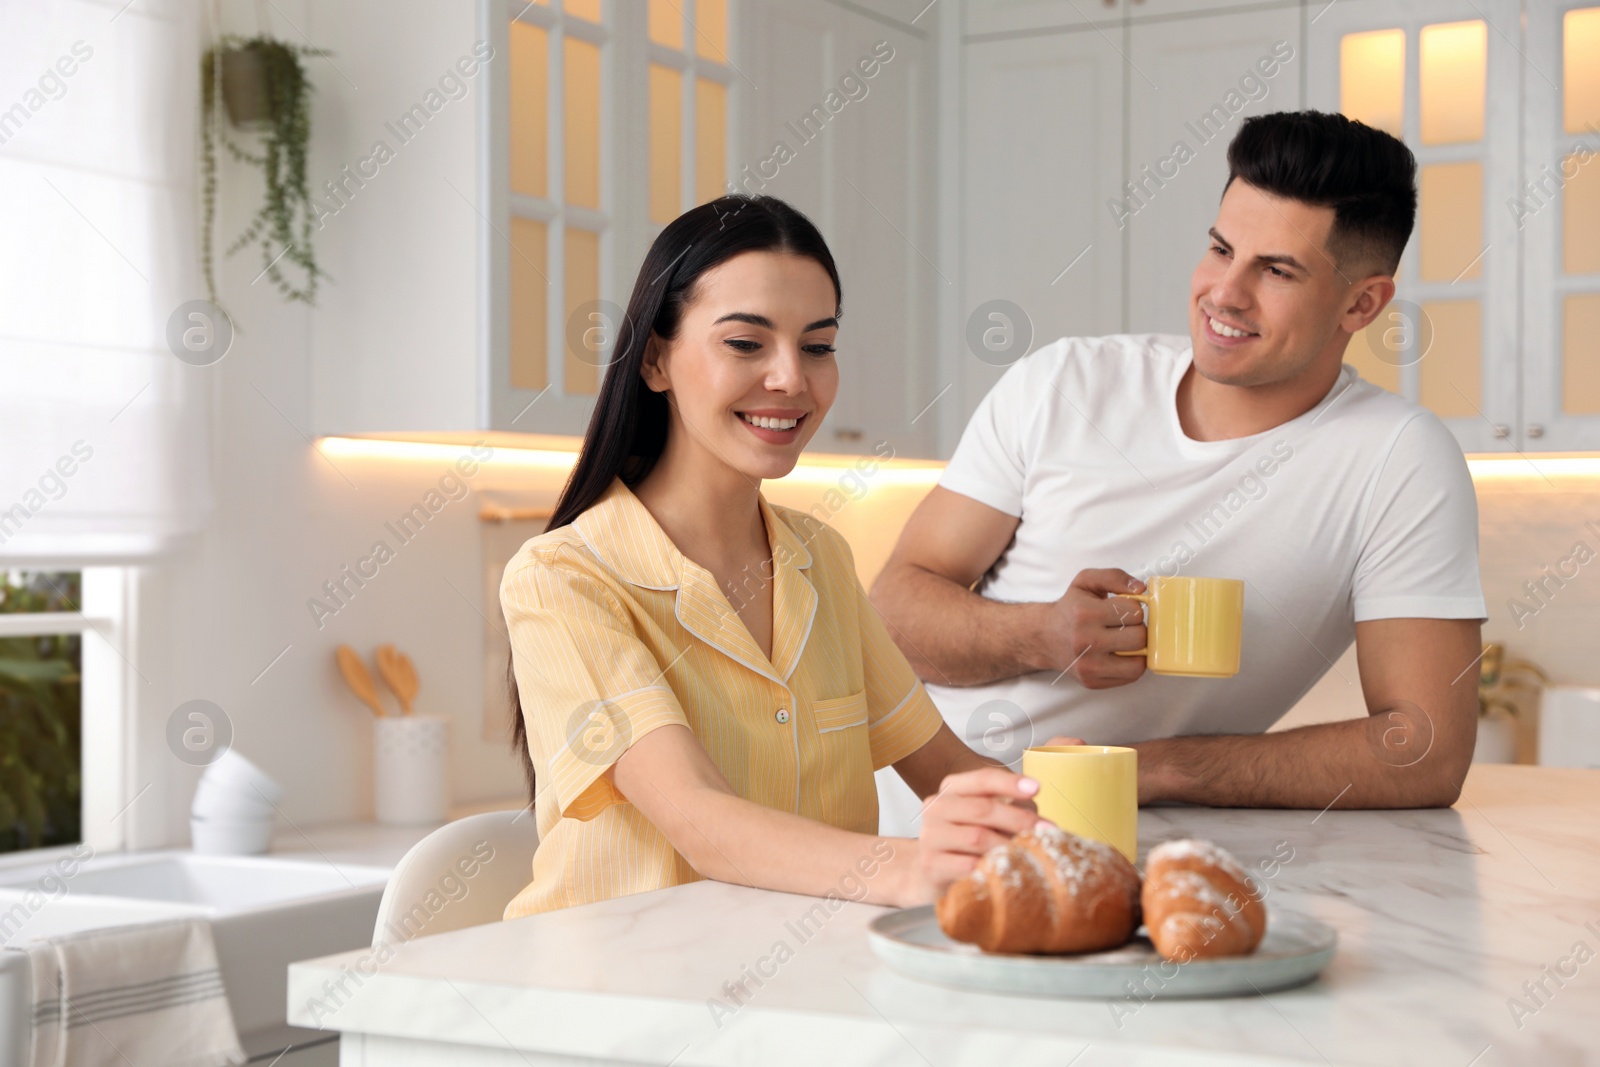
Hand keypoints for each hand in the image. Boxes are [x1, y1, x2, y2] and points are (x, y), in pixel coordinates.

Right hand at [908, 767, 1042, 904]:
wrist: (932, 872)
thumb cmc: (968, 841)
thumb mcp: (988, 819)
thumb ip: (1010, 811)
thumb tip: (1042, 822)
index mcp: (952, 789)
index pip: (982, 779)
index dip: (1010, 783)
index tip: (1037, 788)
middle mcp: (936, 807)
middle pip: (982, 808)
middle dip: (1018, 819)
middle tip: (1046, 830)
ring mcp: (930, 836)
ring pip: (976, 837)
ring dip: (1009, 846)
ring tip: (1031, 854)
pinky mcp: (931, 864)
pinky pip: (968, 866)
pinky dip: (992, 868)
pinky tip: (1007, 872)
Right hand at [1039, 568, 1147, 688]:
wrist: (1045, 637)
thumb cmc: (1071, 608)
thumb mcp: (1086, 581)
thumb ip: (1114, 576)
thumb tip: (1142, 589)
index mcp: (1085, 613)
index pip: (1134, 611)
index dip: (1132, 608)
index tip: (1121, 609)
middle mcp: (1085, 641)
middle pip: (1139, 637)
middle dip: (1136, 628)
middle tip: (1124, 626)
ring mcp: (1088, 666)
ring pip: (1139, 662)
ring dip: (1137, 650)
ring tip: (1124, 641)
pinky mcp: (1092, 682)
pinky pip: (1130, 676)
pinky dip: (1130, 664)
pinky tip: (1118, 654)